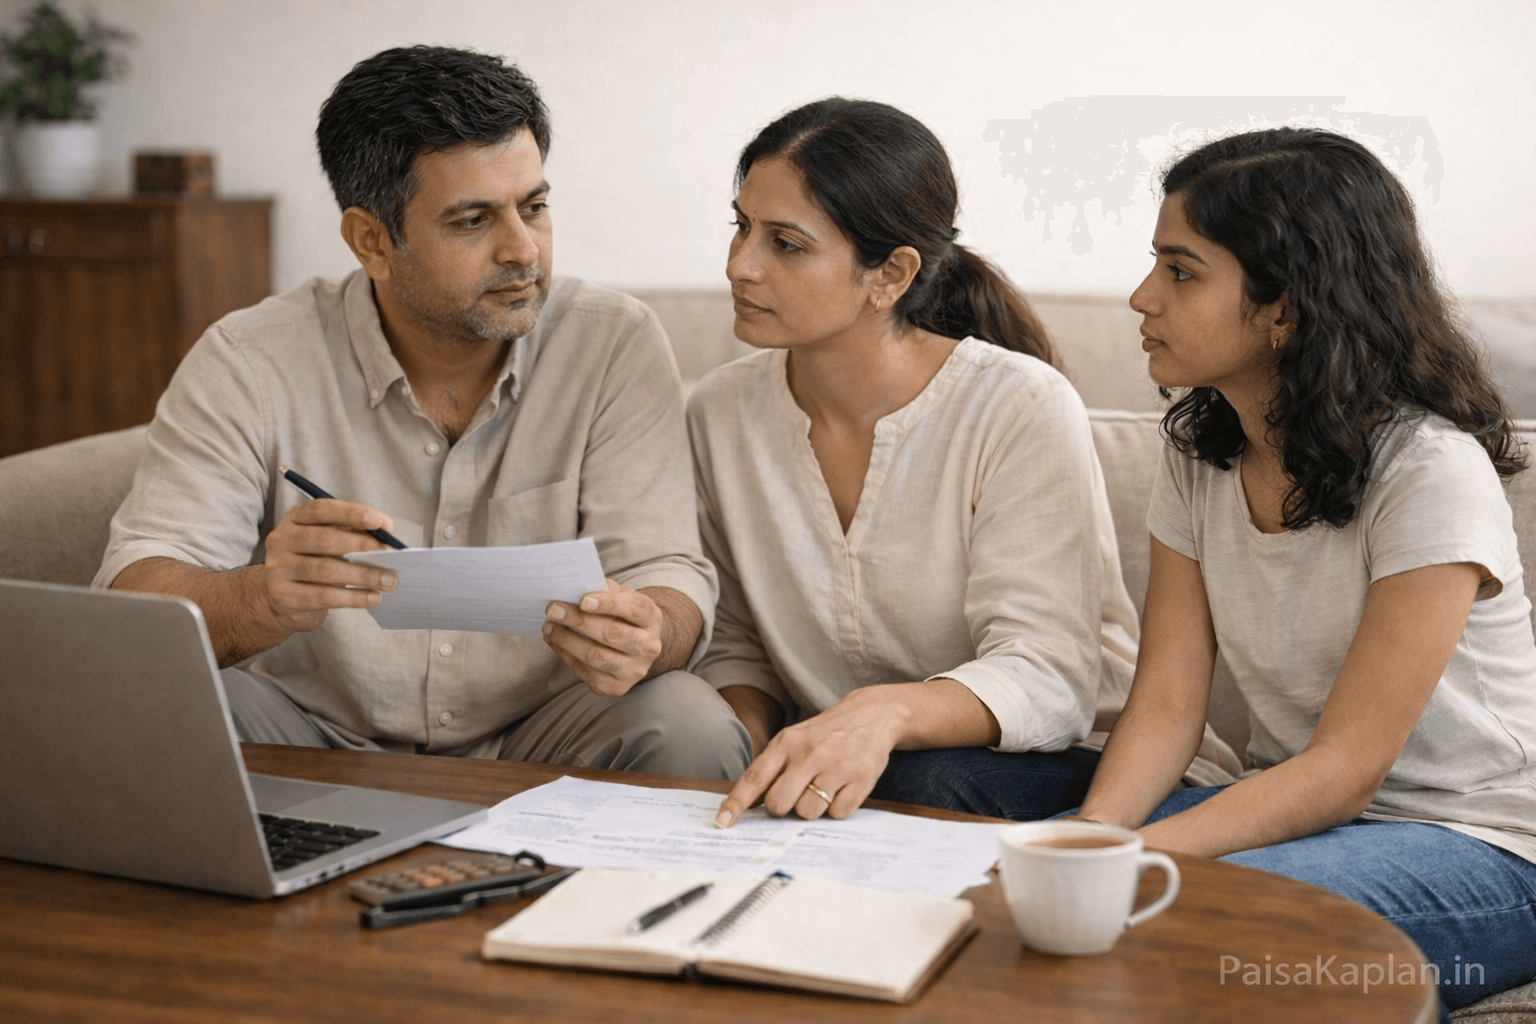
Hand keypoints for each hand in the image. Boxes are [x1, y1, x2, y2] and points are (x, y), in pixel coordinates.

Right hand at [260, 498, 397, 634]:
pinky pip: (324, 596)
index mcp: (294, 519)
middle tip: (390, 554)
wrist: (283, 600)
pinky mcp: (284, 597)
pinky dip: (354, 597)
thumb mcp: (328, 543)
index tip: (380, 522)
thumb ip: (351, 534)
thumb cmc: (316, 563)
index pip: (321, 509)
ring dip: (364, 574)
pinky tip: (373, 597)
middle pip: (324, 539)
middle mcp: (281, 540)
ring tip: (389, 580)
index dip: (352, 513)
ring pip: (326, 569)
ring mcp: (278, 569)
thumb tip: (387, 540)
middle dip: (362, 545)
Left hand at [543, 579, 665, 695]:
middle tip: (552, 610)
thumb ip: (604, 590)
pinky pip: (587, 673)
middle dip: (578, 621)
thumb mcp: (621, 597)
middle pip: (611, 633)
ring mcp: (635, 670)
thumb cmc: (623, 615)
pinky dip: (566, 656)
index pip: (634, 608)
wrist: (636, 646)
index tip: (583, 600)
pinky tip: (554, 642)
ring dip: (567, 640)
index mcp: (652, 619)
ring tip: (548, 627)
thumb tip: (573, 590)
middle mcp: (649, 646)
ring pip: (596, 656)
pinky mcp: (618, 687)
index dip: (609, 604)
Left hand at [713, 688, 903, 827]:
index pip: (755, 777)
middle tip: (794, 796)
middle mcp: (809, 753)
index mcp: (786, 743)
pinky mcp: (861, 779)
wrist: (872, 715)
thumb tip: (747, 805)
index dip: (736, 803)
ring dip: (812, 810)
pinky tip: (841, 789)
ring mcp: (836, 766)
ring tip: (822, 789)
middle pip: (779, 803)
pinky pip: (838, 813)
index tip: (722, 823)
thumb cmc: (823, 735)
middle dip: (782, 808)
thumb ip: (771, 769)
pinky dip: (837, 808)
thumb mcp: (793, 740)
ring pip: (808, 812)